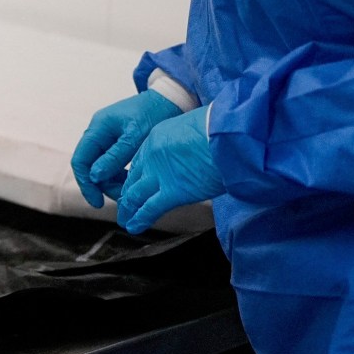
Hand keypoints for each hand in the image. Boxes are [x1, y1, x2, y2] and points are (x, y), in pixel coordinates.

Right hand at [70, 91, 183, 208]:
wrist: (172, 100)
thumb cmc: (155, 113)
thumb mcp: (136, 137)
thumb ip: (115, 156)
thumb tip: (95, 176)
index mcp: (98, 128)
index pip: (80, 160)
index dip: (86, 183)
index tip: (97, 202)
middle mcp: (98, 132)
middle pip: (90, 166)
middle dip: (102, 184)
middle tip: (122, 197)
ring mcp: (107, 136)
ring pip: (100, 166)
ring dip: (111, 181)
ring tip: (130, 190)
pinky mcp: (118, 141)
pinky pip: (111, 162)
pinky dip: (119, 174)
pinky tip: (132, 180)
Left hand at [117, 109, 222, 232]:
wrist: (229, 134)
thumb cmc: (221, 127)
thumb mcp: (193, 127)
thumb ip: (186, 142)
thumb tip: (195, 152)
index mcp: (157, 137)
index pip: (140, 161)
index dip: (136, 175)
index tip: (133, 184)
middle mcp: (153, 156)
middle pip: (134, 178)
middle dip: (127, 193)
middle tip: (124, 204)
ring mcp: (161, 175)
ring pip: (136, 195)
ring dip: (129, 209)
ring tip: (125, 219)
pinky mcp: (174, 192)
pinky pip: (150, 208)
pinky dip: (140, 219)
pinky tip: (134, 226)